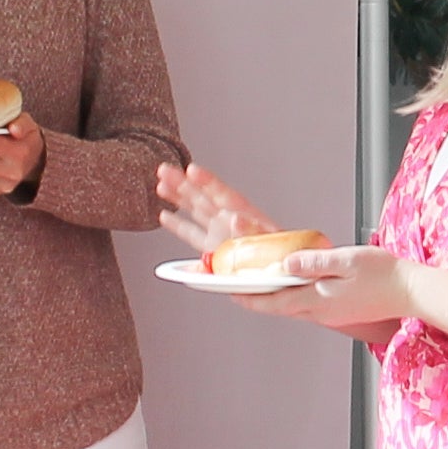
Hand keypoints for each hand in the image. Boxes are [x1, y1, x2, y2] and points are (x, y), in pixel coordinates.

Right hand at [157, 160, 275, 254]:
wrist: (287, 278)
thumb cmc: (283, 258)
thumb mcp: (270, 243)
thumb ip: (251, 230)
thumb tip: (234, 219)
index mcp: (246, 216)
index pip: (223, 195)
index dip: (207, 182)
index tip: (191, 170)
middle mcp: (230, 222)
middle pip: (204, 198)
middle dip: (183, 184)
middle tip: (164, 170)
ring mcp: (220, 236)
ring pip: (195, 211)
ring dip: (178, 198)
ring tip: (161, 184)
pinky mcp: (213, 252)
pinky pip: (192, 235)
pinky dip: (178, 225)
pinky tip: (164, 216)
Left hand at [234, 244, 412, 333]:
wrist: (412, 292)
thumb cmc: (384, 274)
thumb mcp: (345, 260)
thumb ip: (313, 262)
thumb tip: (285, 263)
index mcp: (318, 299)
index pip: (273, 301)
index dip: (248, 297)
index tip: (228, 292)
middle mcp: (321, 311)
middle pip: (279, 307)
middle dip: (255, 299)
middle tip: (234, 289)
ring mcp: (331, 314)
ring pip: (292, 307)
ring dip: (272, 299)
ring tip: (256, 287)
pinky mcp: (341, 311)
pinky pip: (308, 306)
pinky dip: (292, 297)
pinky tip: (291, 287)